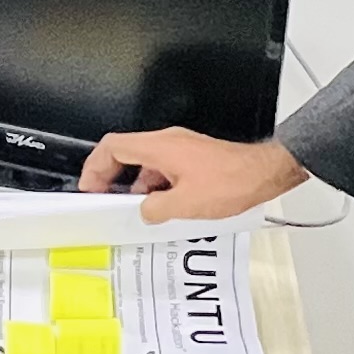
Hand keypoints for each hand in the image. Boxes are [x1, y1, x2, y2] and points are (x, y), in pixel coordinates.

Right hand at [80, 128, 309, 224]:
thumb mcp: (184, 205)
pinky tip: (167, 206)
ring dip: (138, 185)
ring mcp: (181, 147)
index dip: (95, 167)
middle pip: (126, 152)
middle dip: (113, 177)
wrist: (263, 174)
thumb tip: (144, 211)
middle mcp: (168, 142)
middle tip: (108, 199)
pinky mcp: (193, 157)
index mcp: (159, 147)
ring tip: (142, 210)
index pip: (112, 147)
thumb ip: (155, 209)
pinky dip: (157, 185)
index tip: (90, 187)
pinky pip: (164, 167)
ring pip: (146, 162)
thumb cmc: (231, 182)